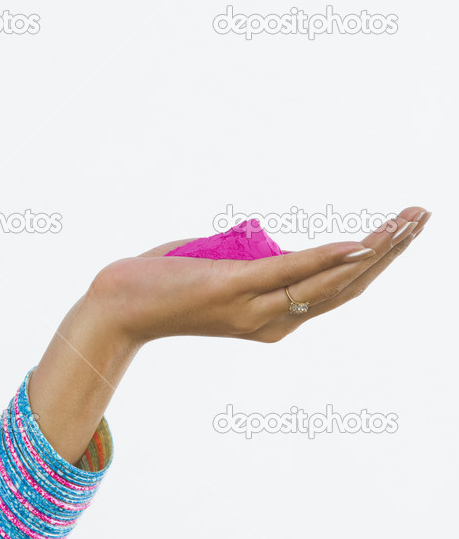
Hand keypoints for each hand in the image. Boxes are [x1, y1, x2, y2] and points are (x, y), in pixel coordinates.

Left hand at [84, 207, 430, 344]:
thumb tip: (264, 243)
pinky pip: (292, 272)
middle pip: (347, 287)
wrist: (115, 308)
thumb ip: (248, 261)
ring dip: (376, 248)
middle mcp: (272, 322)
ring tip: (410, 220)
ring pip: (331, 281)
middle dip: (392, 251)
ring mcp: (255, 308)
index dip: (374, 263)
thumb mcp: (214, 270)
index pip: (337, 291)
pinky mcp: (234, 289)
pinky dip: (328, 258)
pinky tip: (361, 244)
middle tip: (424, 216)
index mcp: (271, 320)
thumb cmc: (158, 286)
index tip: (403, 230)